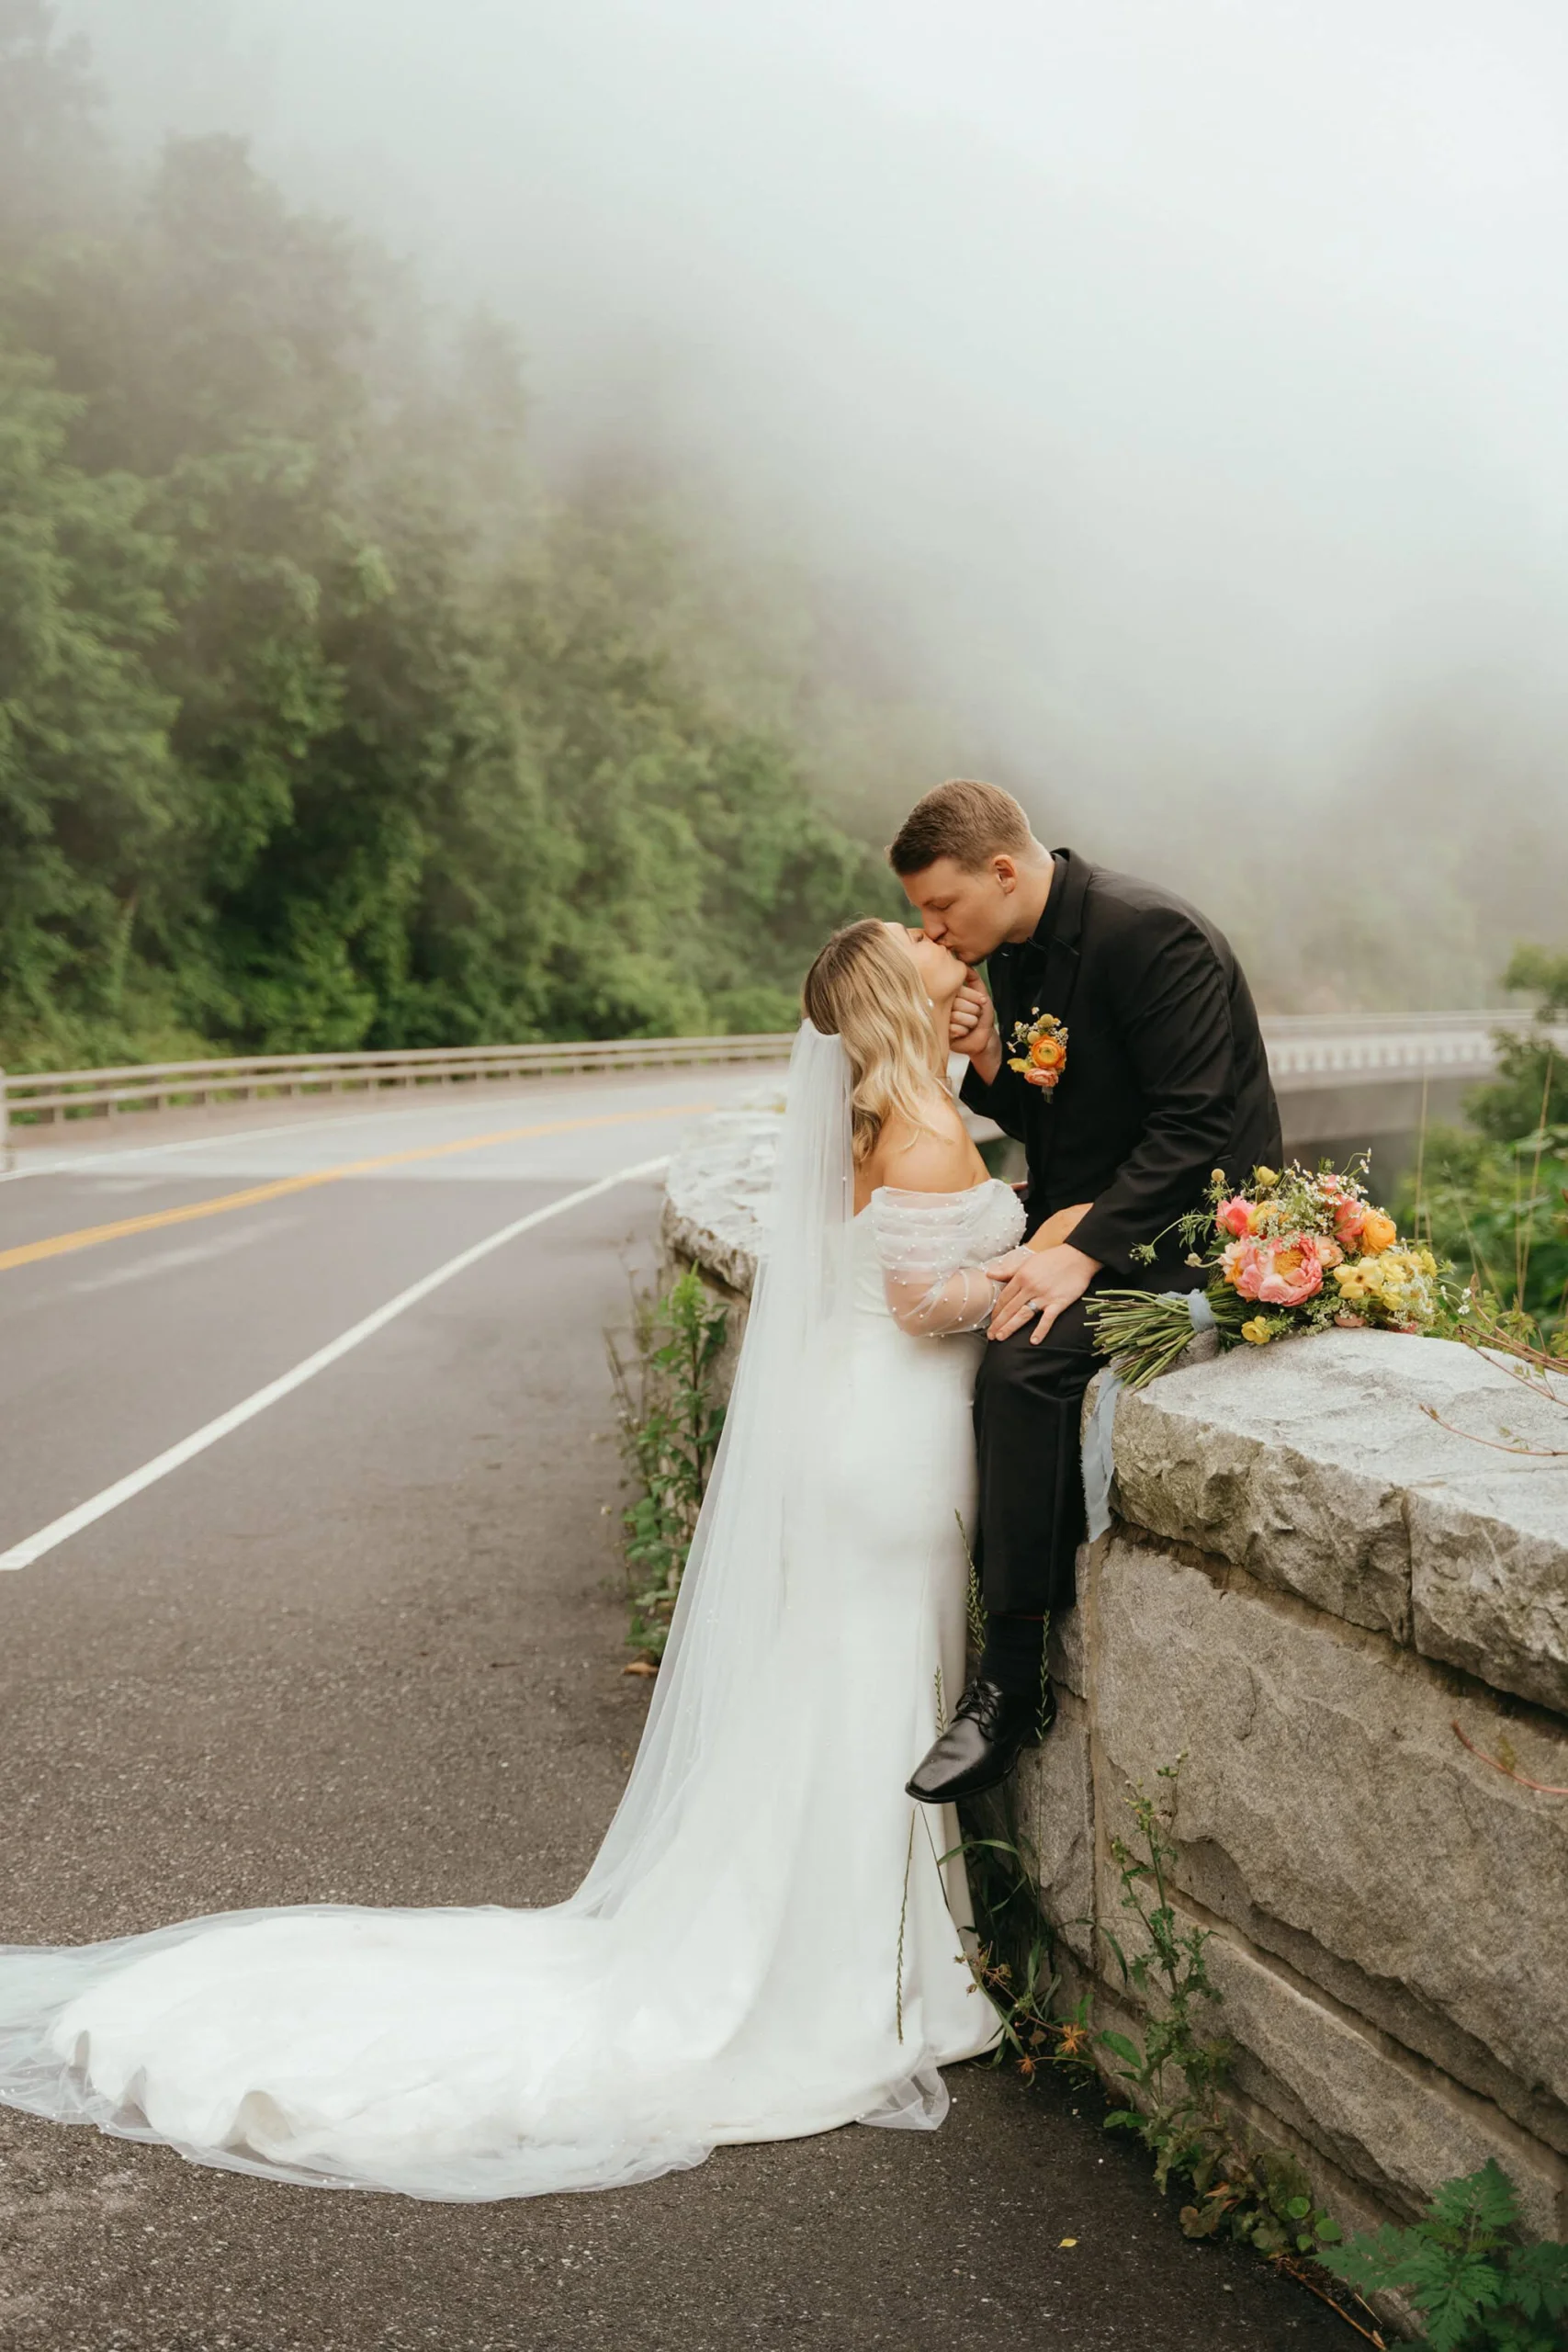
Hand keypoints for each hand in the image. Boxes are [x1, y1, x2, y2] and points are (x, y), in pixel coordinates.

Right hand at [948, 972, 1000, 1082]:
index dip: (973, 997)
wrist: (983, 1037)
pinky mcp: (941, 1032)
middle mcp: (944, 1004)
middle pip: (957, 1003)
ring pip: (956, 1016)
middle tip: (976, 1015)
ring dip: (969, 1022)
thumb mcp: (982, 993)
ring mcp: (941, 1018)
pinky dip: (964, 1031)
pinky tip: (964, 1032)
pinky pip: (953, 1028)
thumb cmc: (983, 1016)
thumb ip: (974, 979)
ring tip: (970, 1024)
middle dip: (973, 1011)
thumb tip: (964, 965)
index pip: (958, 989)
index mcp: (952, 994)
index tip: (981, 1002)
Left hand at [985, 1242, 1100, 1343]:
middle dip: (998, 1323)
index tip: (991, 1321)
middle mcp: (1030, 1287)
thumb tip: (989, 1274)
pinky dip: (1041, 1330)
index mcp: (1021, 1276)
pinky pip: (1048, 1319)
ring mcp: (1044, 1296)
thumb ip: (1008, 1271)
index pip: (1004, 1298)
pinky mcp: (1059, 1302)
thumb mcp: (1028, 1261)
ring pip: (1023, 1314)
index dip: (996, 1311)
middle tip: (990, 1336)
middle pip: (1010, 1308)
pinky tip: (1034, 1341)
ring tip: (1000, 1338)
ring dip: (1010, 1327)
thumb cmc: (1053, 1259)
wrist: (1078, 1257)